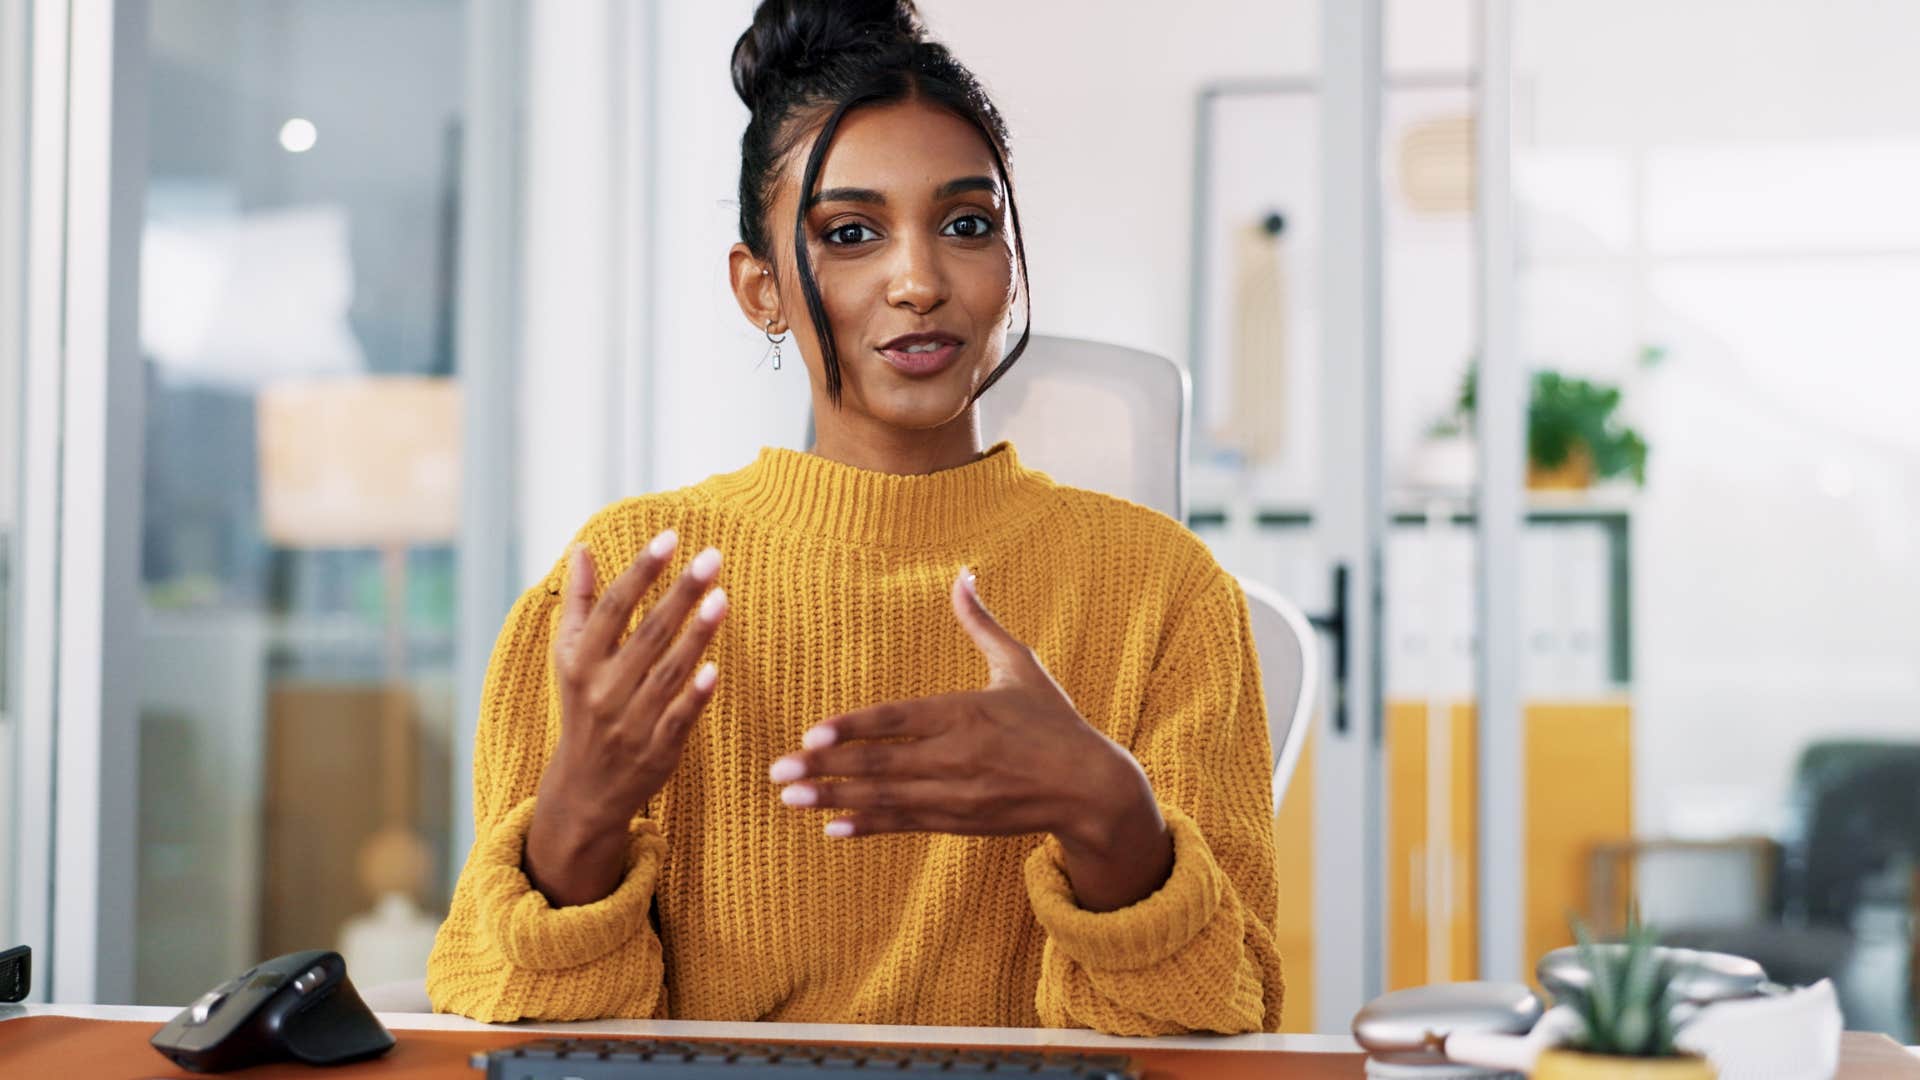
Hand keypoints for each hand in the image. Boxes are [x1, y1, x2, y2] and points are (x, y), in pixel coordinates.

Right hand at [526, 532, 727, 905]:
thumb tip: (583, 548)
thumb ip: (580, 602)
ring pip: (668, 672)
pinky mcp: (656, 751)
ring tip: (723, 597)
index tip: (670, 537)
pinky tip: (716, 667)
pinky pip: (679, 718)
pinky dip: (696, 695)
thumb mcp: (569, 657)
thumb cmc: (582, 706)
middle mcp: (602, 691)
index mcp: (579, 663)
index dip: (641, 571)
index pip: (613, 608)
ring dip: (697, 635)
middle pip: (647, 634)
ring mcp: (629, 723)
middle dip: (681, 593)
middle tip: (713, 556)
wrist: (583, 788)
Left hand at [769, 568, 1173, 909]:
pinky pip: (907, 824)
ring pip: (887, 798)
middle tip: (777, 771)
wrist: (1092, 788)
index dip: (854, 728)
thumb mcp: (1022, 668)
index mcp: (967, 712)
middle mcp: (959, 756)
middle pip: (882, 764)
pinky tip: (833, 829)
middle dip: (826, 769)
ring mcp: (958, 794)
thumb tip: (963, 574)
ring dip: (835, 799)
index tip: (811, 733)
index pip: (898, 720)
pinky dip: (869, 827)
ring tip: (790, 799)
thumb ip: (982, 625)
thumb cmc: (1054, 722)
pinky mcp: (961, 821)